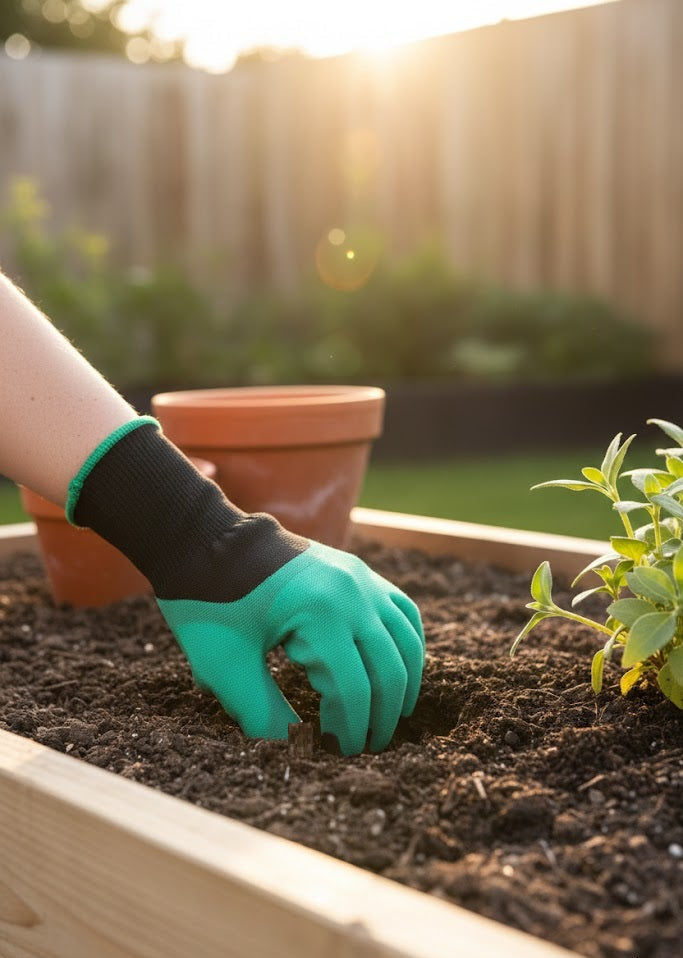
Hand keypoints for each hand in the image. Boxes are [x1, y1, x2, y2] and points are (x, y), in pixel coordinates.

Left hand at [157, 541, 424, 755]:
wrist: (208, 544)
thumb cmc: (210, 605)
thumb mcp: (227, 665)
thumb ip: (262, 712)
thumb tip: (294, 751)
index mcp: (320, 614)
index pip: (354, 688)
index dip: (351, 729)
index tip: (339, 752)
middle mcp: (353, 594)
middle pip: (390, 670)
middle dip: (381, 717)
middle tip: (366, 746)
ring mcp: (361, 579)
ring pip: (406, 641)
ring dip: (404, 685)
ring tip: (389, 718)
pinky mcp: (360, 573)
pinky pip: (403, 612)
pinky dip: (407, 646)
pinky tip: (398, 671)